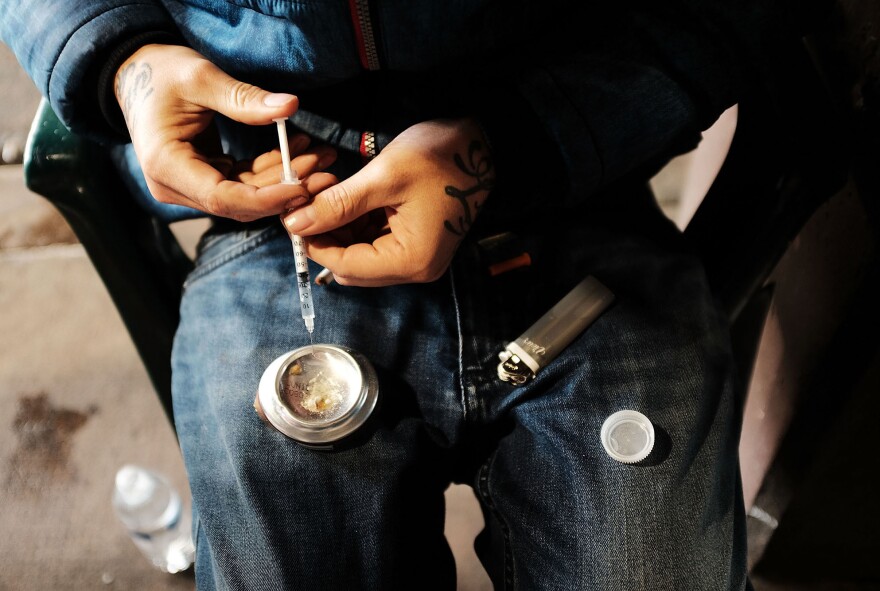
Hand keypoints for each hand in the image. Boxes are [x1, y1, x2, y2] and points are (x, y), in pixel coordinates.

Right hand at [115, 44, 309, 220]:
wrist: (137, 74)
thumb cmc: (162, 73)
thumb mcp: (201, 78)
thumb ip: (243, 98)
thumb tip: (289, 106)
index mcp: (166, 166)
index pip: (223, 198)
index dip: (266, 198)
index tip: (303, 187)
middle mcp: (174, 186)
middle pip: (239, 202)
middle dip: (285, 188)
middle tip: (325, 170)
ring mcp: (189, 187)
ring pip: (246, 195)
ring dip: (285, 178)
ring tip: (321, 155)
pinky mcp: (204, 179)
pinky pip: (244, 183)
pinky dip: (272, 170)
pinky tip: (300, 150)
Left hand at [281, 119, 494, 286]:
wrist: (479, 142)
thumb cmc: (438, 156)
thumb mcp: (383, 177)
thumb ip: (337, 205)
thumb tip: (294, 223)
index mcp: (412, 260)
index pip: (347, 267)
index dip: (314, 243)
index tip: (292, 214)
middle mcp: (417, 268)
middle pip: (352, 268)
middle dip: (326, 238)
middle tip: (307, 203)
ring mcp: (418, 258)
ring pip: (360, 257)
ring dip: (339, 231)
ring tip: (327, 196)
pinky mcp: (417, 244)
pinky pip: (375, 245)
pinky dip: (356, 226)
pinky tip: (348, 200)